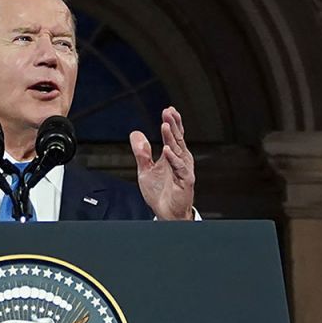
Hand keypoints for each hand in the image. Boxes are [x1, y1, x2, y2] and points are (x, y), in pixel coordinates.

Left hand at [130, 106, 194, 220]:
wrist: (165, 212)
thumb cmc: (160, 193)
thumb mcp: (145, 170)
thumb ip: (141, 153)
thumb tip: (136, 134)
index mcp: (172, 156)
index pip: (173, 136)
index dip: (171, 123)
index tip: (168, 110)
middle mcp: (180, 160)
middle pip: (177, 139)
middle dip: (173, 125)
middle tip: (168, 112)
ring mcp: (184, 170)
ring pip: (178, 150)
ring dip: (172, 137)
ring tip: (165, 125)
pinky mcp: (185, 181)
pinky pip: (180, 168)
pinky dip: (173, 159)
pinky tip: (167, 150)